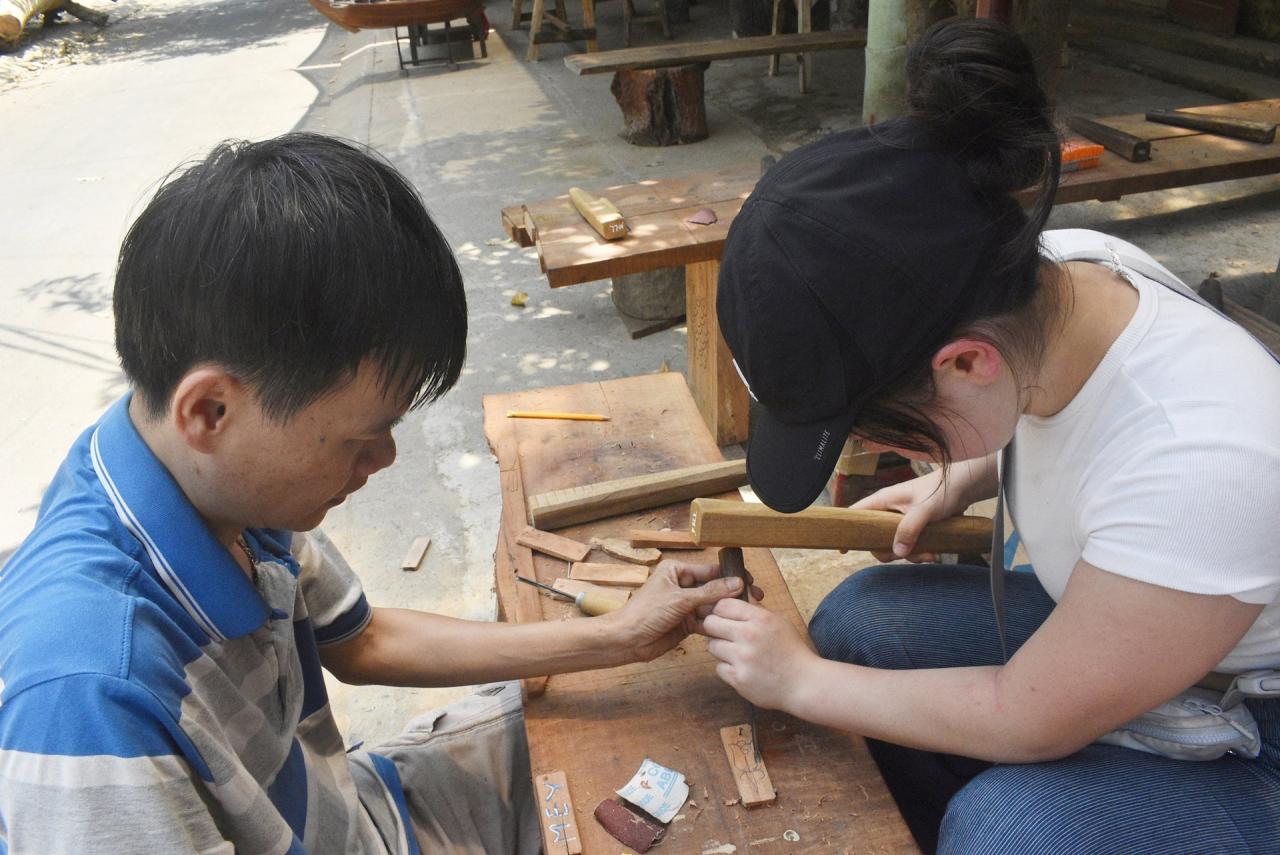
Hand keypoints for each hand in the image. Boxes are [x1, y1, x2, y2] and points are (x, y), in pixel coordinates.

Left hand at [611, 559, 745, 662]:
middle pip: (713, 588)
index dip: (730, 576)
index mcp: (677, 570)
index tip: (750, 581)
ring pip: (711, 605)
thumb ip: (710, 592)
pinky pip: (706, 620)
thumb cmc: (646, 612)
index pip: (710, 570)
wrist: (628, 640)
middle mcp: (682, 585)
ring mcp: (684, 605)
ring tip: (748, 614)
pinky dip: (717, 623)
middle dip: (731, 594)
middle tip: (755, 598)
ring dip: (726, 610)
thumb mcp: (680, 599)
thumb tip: (737, 583)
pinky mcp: (685, 623)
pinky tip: (732, 625)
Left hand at [701, 598, 816, 710]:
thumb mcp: (779, 622)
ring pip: (712, 646)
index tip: (724, 617)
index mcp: (760, 619)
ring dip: (721, 648)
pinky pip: (718, 667)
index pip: (722, 605)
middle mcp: (749, 636)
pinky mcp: (738, 679)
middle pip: (710, 623)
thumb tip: (738, 592)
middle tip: (724, 634)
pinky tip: (742, 668)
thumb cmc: (792, 651)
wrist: (804, 683)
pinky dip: (727, 668)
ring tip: (736, 652)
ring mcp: (742, 659)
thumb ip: (756, 609)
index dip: (720, 610)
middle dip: (714, 627)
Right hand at [853, 467, 965, 562]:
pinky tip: (934, 553)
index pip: (856, 513)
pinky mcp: (915, 527)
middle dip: (891, 551)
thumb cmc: (942, 490)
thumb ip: (908, 529)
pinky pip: (910, 545)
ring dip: (911, 554)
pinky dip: (921, 552)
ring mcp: (901, 520)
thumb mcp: (924, 510)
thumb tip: (896, 552)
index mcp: (883, 500)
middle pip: (875, 538)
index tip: (843, 549)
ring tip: (929, 554)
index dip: (848, 530)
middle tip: (905, 554)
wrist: (965, 487)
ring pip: (895, 545)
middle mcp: (889, 511)